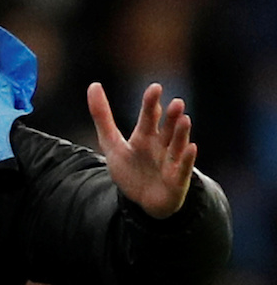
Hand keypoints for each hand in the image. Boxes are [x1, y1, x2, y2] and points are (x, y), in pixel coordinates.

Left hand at [87, 82, 196, 218]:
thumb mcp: (111, 143)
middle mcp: (161, 145)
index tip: (154, 88)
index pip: (149, 116)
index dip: (151, 103)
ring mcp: (171, 161)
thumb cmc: (130, 169)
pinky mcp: (177, 179)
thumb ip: (102, 116)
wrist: (141, 200)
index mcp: (145, 136)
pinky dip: (187, 158)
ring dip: (181, 133)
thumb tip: (93, 84)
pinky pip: (183, 168)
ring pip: (177, 145)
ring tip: (184, 119)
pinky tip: (191, 147)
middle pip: (166, 128)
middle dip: (171, 116)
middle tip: (176, 102)